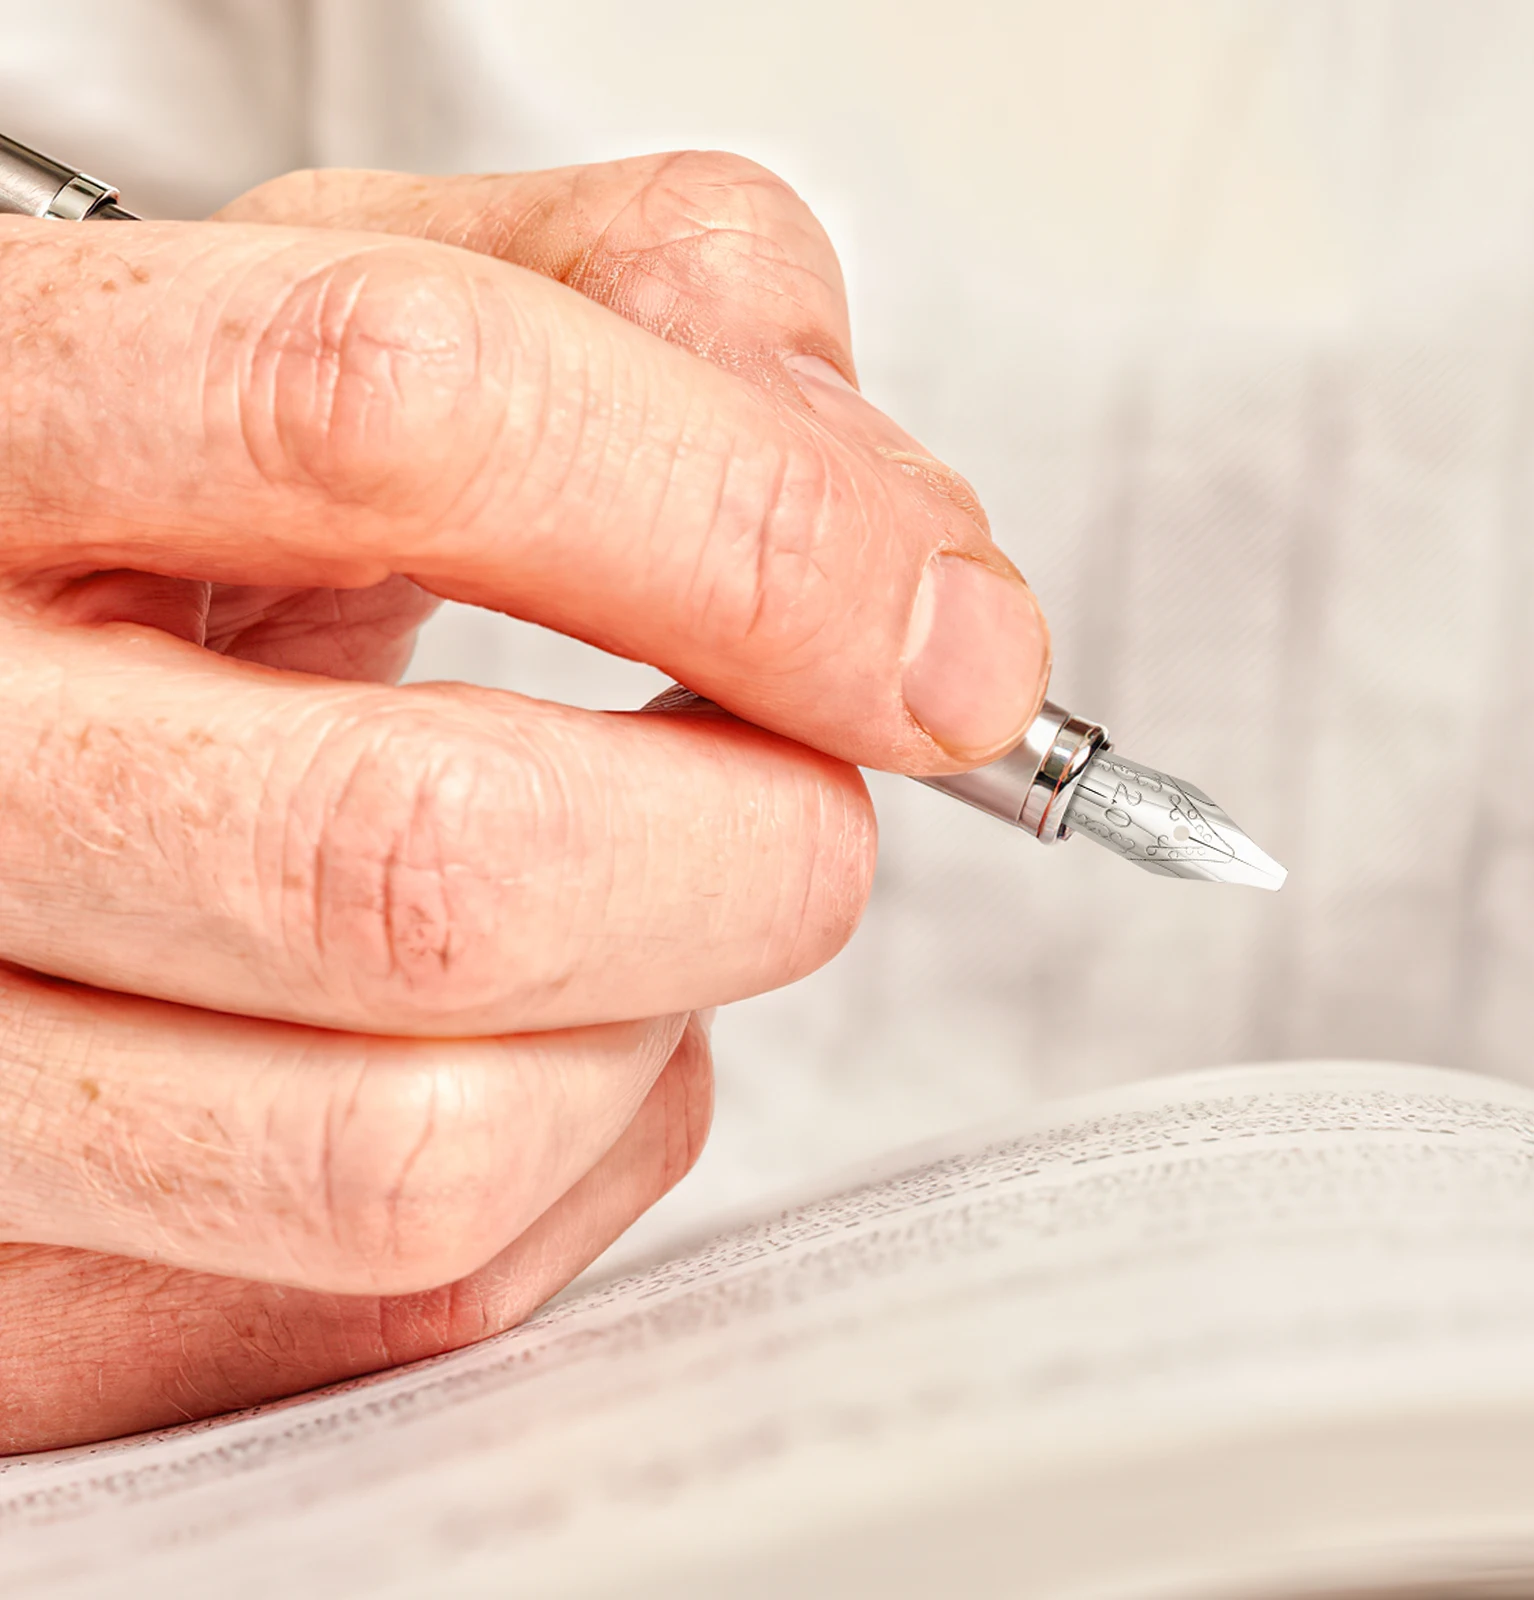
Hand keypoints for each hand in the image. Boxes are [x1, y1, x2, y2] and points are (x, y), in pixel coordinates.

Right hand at [0, 153, 1049, 1451]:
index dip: (754, 539)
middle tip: (809, 809)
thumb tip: (917, 576)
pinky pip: (411, 1293)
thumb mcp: (382, 293)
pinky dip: (567, 1159)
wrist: (20, 683)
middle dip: (750, 851)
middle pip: (424, 864)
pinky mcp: (28, 1293)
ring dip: (650, 1037)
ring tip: (635, 915)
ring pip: (419, 1153)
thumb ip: (663, 313)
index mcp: (16, 413)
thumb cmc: (208, 492)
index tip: (950, 649)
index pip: (396, 417)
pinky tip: (514, 1031)